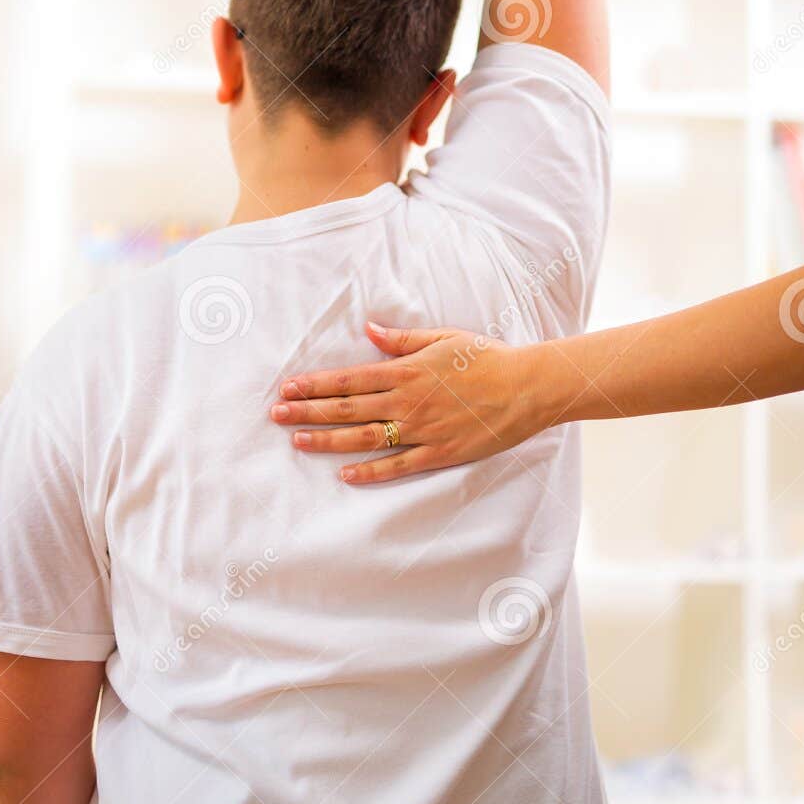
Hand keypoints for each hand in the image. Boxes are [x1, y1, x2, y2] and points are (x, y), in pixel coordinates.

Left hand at [270, 321, 547, 483]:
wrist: (527, 387)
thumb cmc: (487, 357)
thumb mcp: (443, 338)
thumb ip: (402, 339)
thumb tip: (369, 329)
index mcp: (406, 371)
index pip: (349, 379)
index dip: (316, 384)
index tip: (289, 386)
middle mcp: (407, 401)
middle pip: (348, 408)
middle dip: (308, 411)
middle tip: (276, 414)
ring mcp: (422, 429)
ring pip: (365, 438)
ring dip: (328, 440)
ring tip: (297, 441)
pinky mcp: (439, 453)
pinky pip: (398, 465)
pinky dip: (370, 472)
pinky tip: (345, 474)